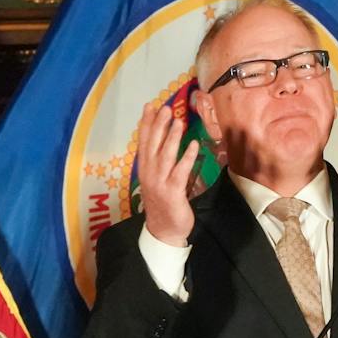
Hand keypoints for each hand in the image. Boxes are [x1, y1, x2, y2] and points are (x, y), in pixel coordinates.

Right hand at [137, 101, 198, 246]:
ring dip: (172, 137)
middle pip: (153, 145)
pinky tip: (193, 145)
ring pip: (165, 155)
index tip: (150, 106)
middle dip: (158, 125)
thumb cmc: (162, 204)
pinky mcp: (173, 192)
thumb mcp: (157, 180)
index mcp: (145, 169)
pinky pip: (180, 171)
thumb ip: (159, 162)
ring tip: (178, 121)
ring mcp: (160, 182)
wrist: (163, 231)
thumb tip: (165, 140)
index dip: (147, 123)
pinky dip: (187, 157)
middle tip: (165, 107)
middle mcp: (149, 173)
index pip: (144, 141)